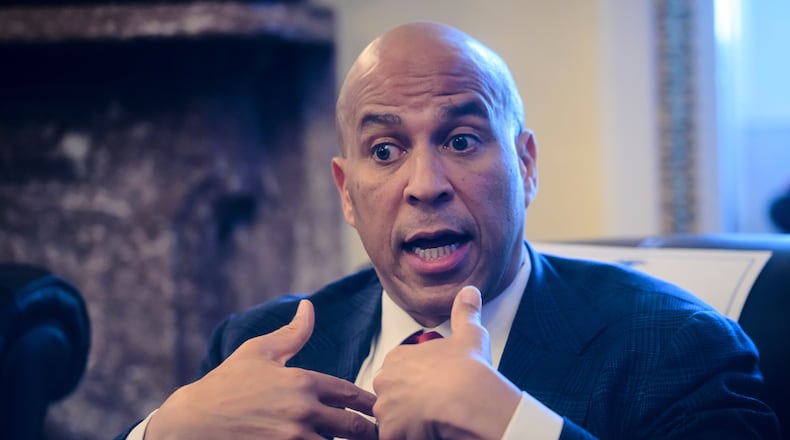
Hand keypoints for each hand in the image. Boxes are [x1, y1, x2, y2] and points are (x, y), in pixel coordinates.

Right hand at [146, 300, 377, 439]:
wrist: (192, 422)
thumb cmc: (226, 383)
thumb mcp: (258, 352)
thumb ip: (292, 333)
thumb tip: (309, 307)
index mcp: (303, 382)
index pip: (352, 394)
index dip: (369, 404)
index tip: (377, 409)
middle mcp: (303, 411)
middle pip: (354, 427)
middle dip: (369, 432)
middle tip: (378, 434)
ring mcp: (293, 439)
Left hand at [373, 286, 521, 439]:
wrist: (471, 398)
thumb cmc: (470, 368)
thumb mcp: (469, 333)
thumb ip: (465, 311)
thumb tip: (470, 291)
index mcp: (397, 358)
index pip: (399, 374)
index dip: (419, 384)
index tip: (437, 389)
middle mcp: (385, 381)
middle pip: (392, 397)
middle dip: (409, 405)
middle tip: (435, 408)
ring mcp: (385, 408)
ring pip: (392, 421)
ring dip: (408, 424)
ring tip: (433, 422)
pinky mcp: (390, 432)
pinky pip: (394, 438)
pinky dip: (408, 437)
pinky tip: (429, 433)